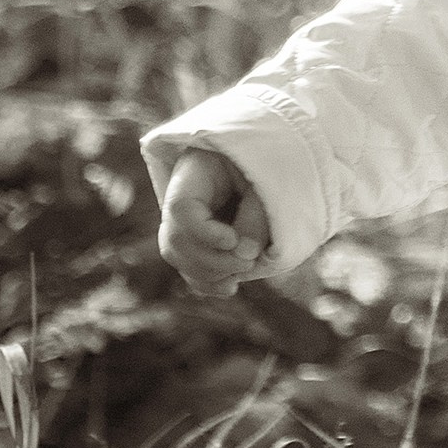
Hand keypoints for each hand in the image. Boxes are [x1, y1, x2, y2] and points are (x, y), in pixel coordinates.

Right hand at [158, 147, 269, 296]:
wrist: (271, 160)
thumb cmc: (269, 163)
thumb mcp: (266, 180)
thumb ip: (256, 215)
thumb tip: (244, 255)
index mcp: (194, 172)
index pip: (181, 208)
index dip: (203, 232)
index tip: (232, 242)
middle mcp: (180, 197)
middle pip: (176, 239)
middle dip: (211, 260)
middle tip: (249, 263)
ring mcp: (183, 220)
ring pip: (178, 257)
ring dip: (210, 273)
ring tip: (245, 271)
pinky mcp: (196, 240)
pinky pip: (189, 266)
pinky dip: (207, 281)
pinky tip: (230, 288)